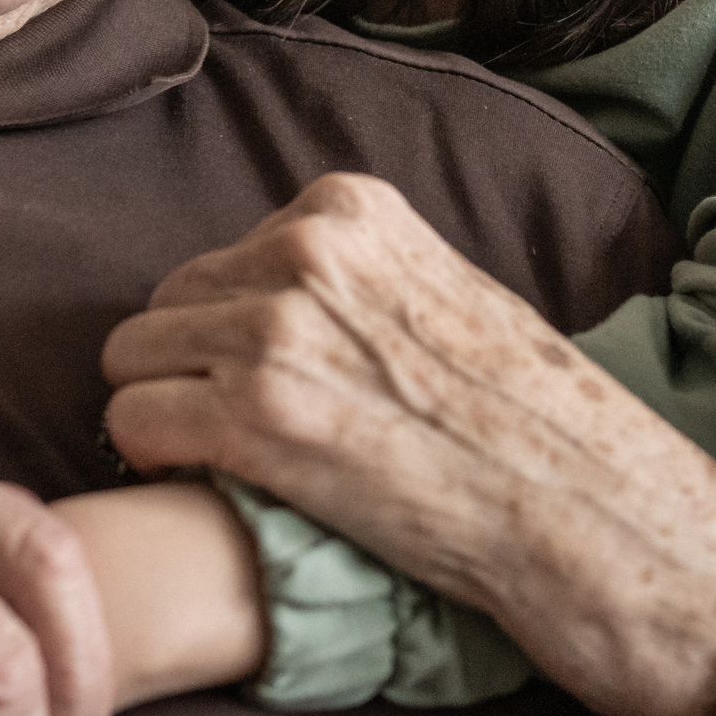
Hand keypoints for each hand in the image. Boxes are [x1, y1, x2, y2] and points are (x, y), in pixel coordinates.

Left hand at [100, 173, 715, 715]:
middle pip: (169, 300)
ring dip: (164, 411)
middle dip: (189, 366)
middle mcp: (304, 252)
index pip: (227, 254)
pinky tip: (201, 482)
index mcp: (350, 209)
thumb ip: (355, 275)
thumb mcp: (442, 289)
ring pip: (132, 357)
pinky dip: (150, 458)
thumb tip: (275, 293)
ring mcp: (274, 331)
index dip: (233, 326)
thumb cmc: (524, 416)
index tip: (272, 378)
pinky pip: (133, 420)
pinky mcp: (253, 420)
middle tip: (242, 429)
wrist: (582, 505)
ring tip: (226, 459)